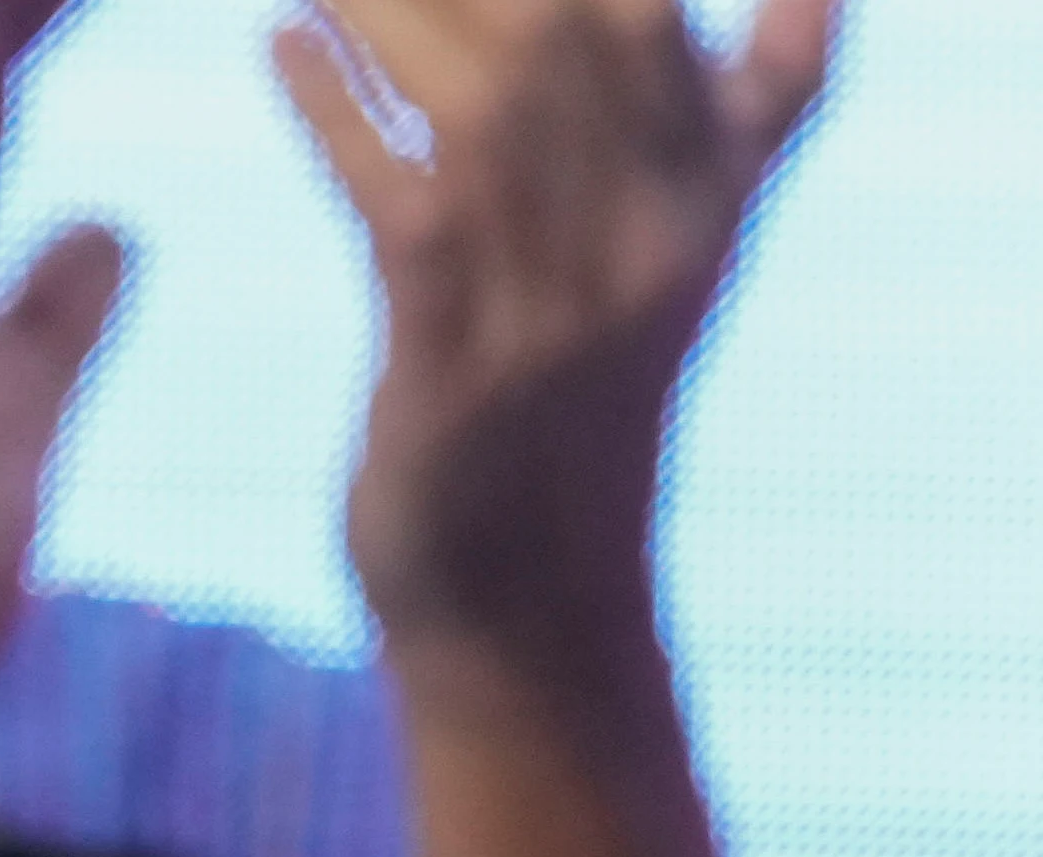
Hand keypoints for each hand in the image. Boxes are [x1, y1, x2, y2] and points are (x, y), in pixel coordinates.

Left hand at [279, 0, 836, 681]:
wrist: (538, 610)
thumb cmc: (590, 394)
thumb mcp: (692, 247)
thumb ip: (756, 108)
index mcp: (710, 202)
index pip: (698, 38)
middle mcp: (652, 246)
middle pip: (592, 33)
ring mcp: (560, 307)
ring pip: (486, 103)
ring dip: (387, 11)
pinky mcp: (462, 364)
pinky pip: (396, 201)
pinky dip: (331, 103)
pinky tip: (286, 43)